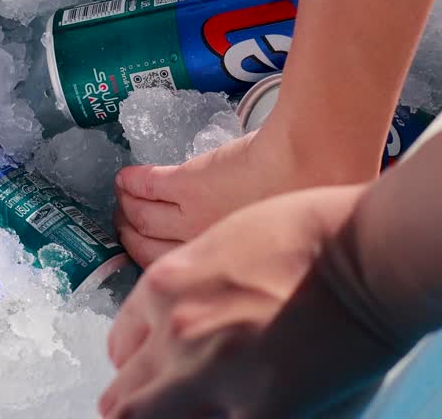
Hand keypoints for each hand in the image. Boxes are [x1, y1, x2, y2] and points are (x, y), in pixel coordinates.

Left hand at [100, 186, 406, 418]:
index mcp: (167, 285)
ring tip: (200, 408)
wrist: (371, 256)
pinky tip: (237, 410)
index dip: (140, 363)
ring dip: (167, 418)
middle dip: (142, 405)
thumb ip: (193, 285)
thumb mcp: (227, 239)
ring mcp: (212, 378)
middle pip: (122, 402)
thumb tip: (179, 322)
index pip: (120, 346)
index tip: (159, 368)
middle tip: (167, 403)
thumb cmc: (315, 236)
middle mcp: (177, 334)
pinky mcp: (256, 413)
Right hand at [115, 121, 350, 266]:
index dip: (157, 264)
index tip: (147, 254)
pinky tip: (126, 178)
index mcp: (227, 270)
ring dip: (127, 207)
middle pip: (148, 249)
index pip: (178, 276)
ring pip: (142, 217)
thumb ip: (259, 254)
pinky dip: (132, 183)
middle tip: (124, 224)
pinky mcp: (187, 184)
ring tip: (122, 197)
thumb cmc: (316, 204)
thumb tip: (248, 252)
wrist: (319, 165)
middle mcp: (202, 250)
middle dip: (131, 237)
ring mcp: (189, 216)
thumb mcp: (285, 247)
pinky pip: (147, 186)